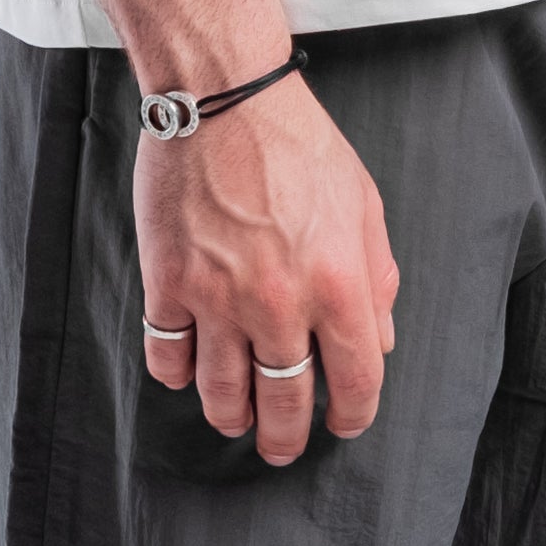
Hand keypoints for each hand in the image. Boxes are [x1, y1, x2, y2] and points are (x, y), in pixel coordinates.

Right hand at [135, 77, 399, 461]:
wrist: (222, 97)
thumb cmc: (297, 144)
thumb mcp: (363, 204)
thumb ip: (376, 277)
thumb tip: (377, 340)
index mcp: (337, 283)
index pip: (356, 379)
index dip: (354, 415)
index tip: (344, 423)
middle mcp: (278, 301)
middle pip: (284, 401)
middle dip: (287, 438)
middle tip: (283, 448)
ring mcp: (217, 296)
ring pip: (221, 393)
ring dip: (232, 418)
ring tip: (237, 422)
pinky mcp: (168, 282)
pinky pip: (168, 355)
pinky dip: (177, 375)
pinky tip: (188, 373)